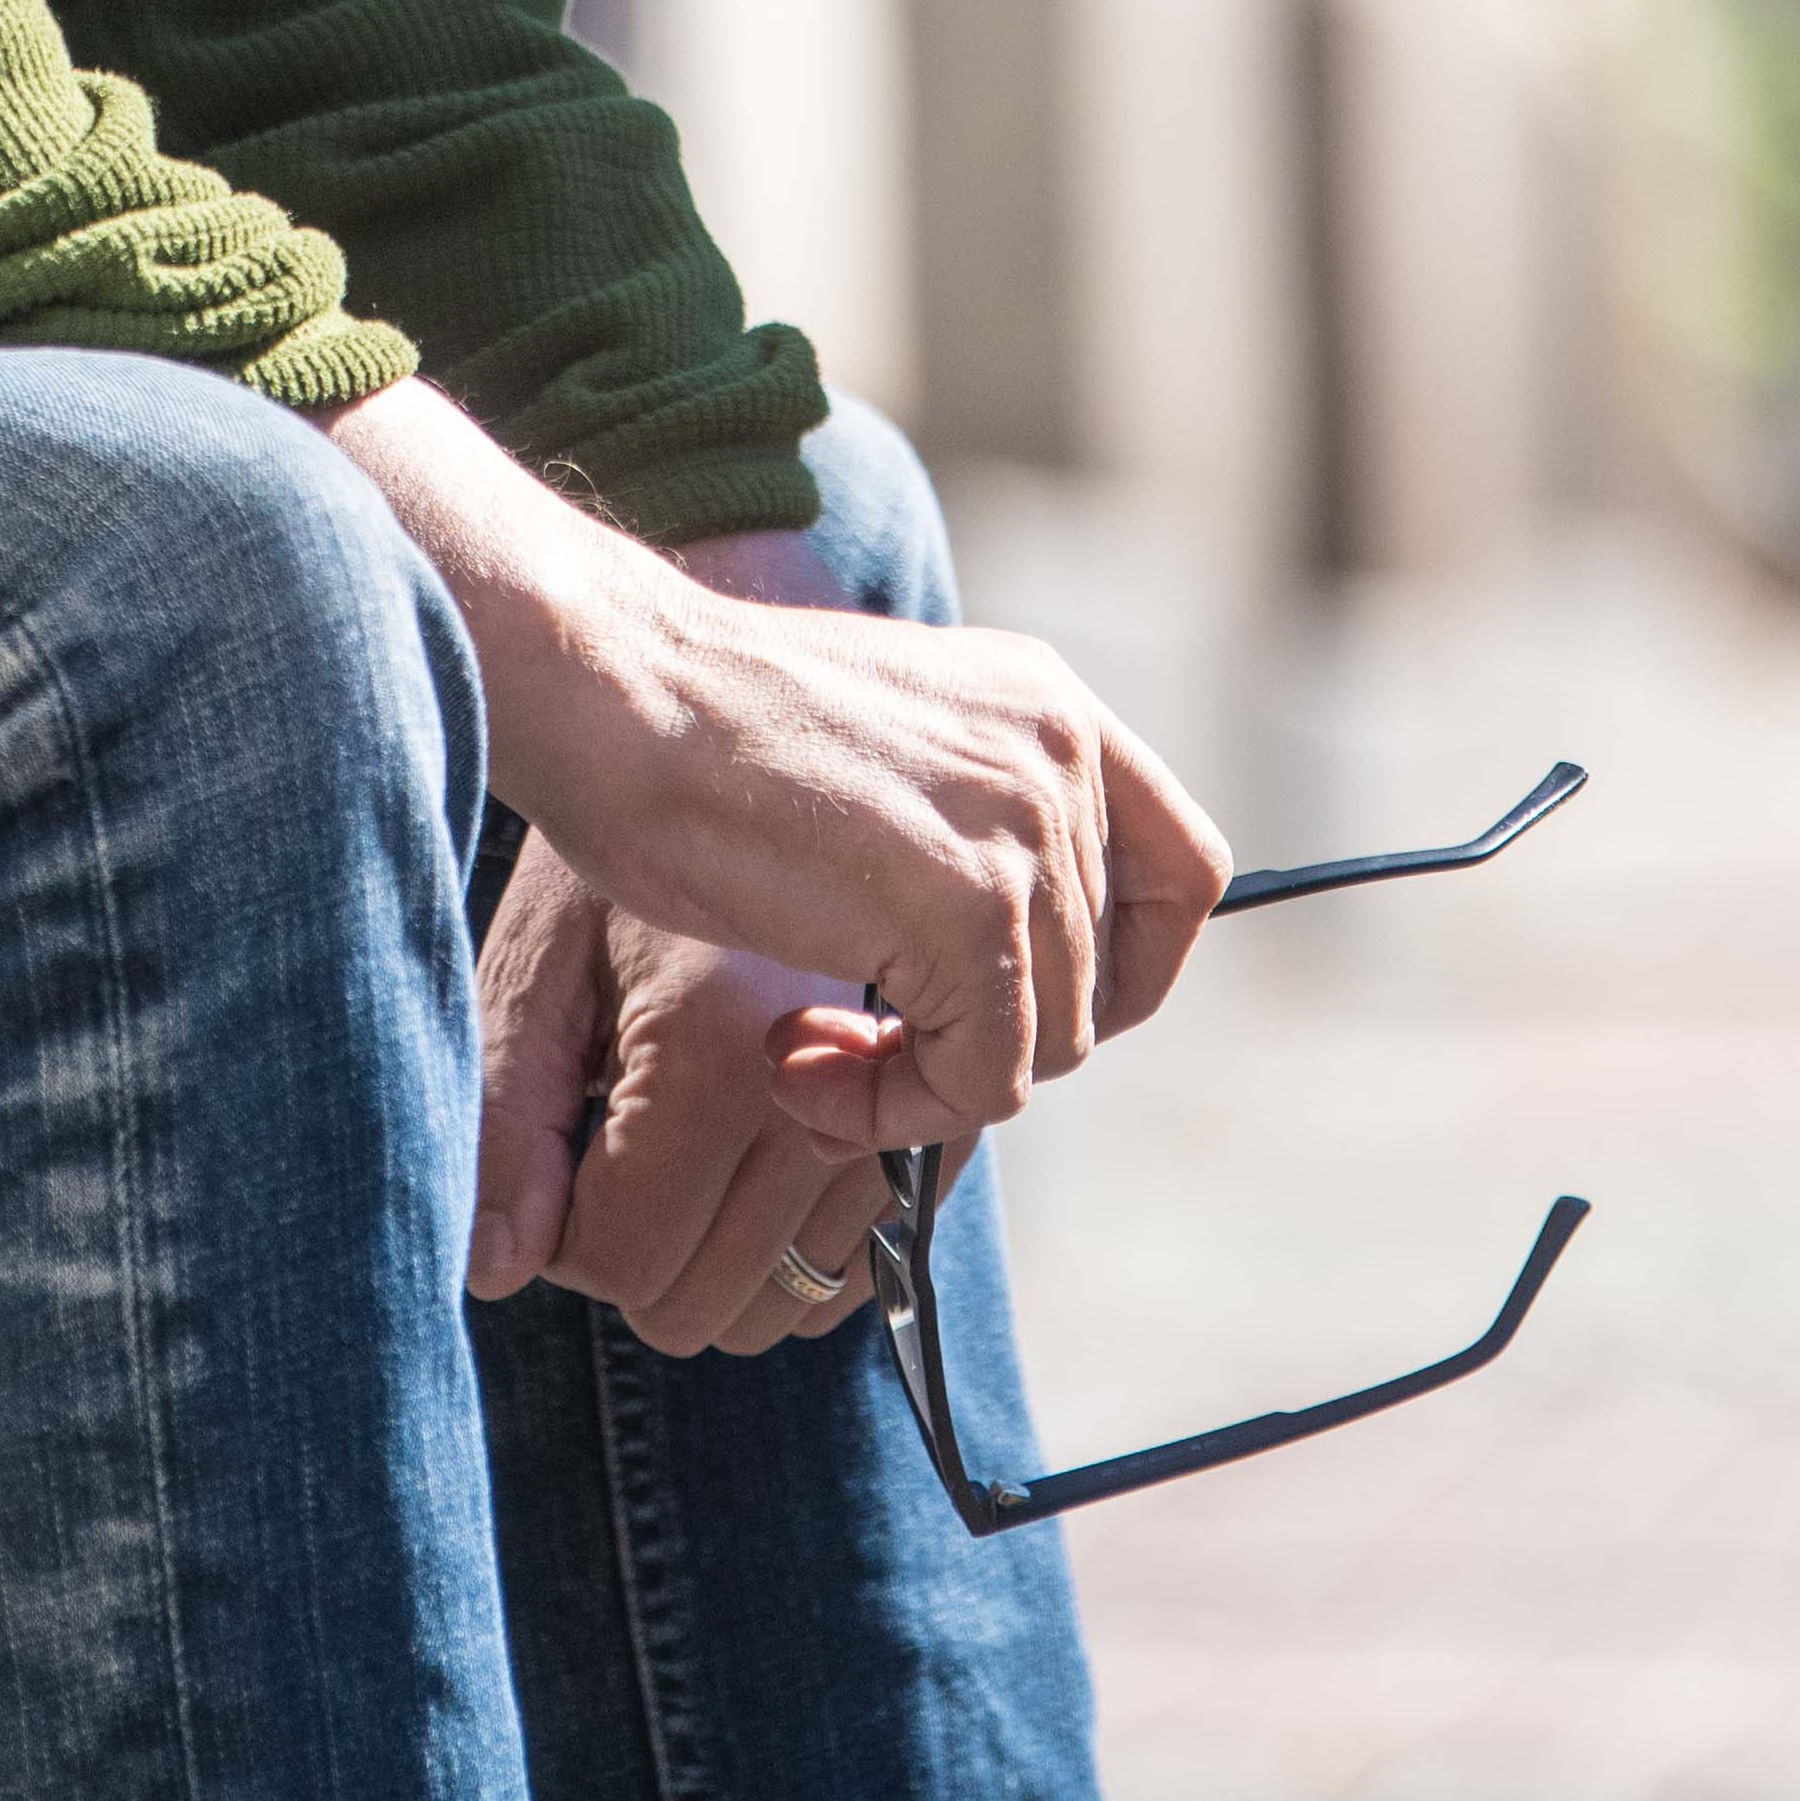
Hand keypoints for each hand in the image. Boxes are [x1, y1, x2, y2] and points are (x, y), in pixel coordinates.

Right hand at [322, 387, 1230, 1153]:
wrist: (617, 691)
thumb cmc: (695, 731)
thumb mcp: (881, 755)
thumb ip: (963, 828)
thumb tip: (1011, 962)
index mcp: (1045, 704)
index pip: (1182, 871)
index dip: (1120, 972)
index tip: (1008, 1011)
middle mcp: (1059, 751)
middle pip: (1105, 982)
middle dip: (988, 1041)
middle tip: (852, 1044)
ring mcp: (1026, 826)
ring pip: (1049, 1044)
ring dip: (928, 1085)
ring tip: (808, 1054)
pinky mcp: (973, 906)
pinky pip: (985, 1081)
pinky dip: (896, 1109)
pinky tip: (797, 1066)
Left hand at [468, 831, 904, 1346]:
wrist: (731, 749)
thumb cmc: (613, 861)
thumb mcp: (532, 971)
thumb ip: (503, 1128)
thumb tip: (495, 1271)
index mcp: (716, 1045)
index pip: (624, 1263)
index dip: (564, 1232)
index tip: (558, 1142)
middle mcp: (832, 1085)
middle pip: (709, 1305)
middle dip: (642, 1249)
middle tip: (619, 1132)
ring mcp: (906, 1104)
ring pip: (794, 1302)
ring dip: (726, 1253)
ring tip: (695, 1129)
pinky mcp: (952, 1107)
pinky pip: (869, 1261)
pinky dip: (804, 1240)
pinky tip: (762, 1146)